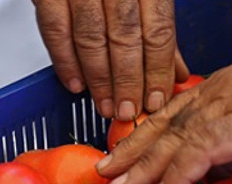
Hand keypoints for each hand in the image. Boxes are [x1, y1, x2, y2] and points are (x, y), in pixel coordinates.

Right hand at [32, 0, 189, 120]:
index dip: (158, 70)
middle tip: (129, 111)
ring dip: (99, 78)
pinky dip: (64, 60)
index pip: (158, 30)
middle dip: (128, 82)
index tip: (157, 99)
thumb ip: (159, 24)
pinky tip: (75, 83)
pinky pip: (55, 28)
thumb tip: (176, 70)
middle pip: (125, 38)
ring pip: (91, 37)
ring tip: (105, 105)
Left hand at [96, 39, 231, 183]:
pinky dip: (180, 174)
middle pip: (163, 126)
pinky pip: (203, 150)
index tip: (121, 158)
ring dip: (145, 170)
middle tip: (105, 178)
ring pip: (175, 139)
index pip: (171, 115)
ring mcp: (230, 105)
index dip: (143, 138)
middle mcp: (217, 92)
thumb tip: (212, 168)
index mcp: (222, 90)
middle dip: (131, 154)